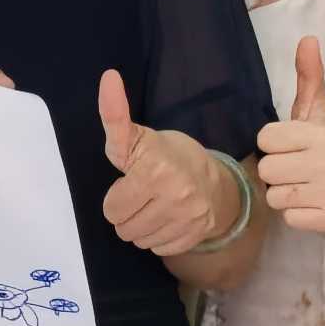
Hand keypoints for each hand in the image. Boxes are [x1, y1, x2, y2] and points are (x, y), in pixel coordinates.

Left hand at [95, 72, 235, 257]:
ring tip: (155, 206)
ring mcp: (187, 219)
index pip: (112, 208)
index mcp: (154, 170)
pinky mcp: (194, 236)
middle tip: (143, 195)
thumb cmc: (171, 156)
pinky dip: (159, 237)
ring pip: (138, 240)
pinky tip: (170, 219)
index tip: (133, 182)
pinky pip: (158, 248)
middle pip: (122, 227)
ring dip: (142, 227)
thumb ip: (115, 116)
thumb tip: (107, 77)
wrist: (217, 180)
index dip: (118, 196)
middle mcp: (173, 196)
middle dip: (127, 212)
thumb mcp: (141, 136)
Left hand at [252, 37, 324, 238]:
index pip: (265, 139)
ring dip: (284, 193)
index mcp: (319, 133)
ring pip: (274, 196)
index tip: (293, 146)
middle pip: (266, 169)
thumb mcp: (320, 110)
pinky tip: (311, 203)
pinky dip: (295, 214)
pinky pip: (287, 218)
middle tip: (298, 168)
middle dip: (278, 170)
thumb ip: (309, 76)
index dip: (275, 143)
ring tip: (304, 185)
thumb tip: (307, 38)